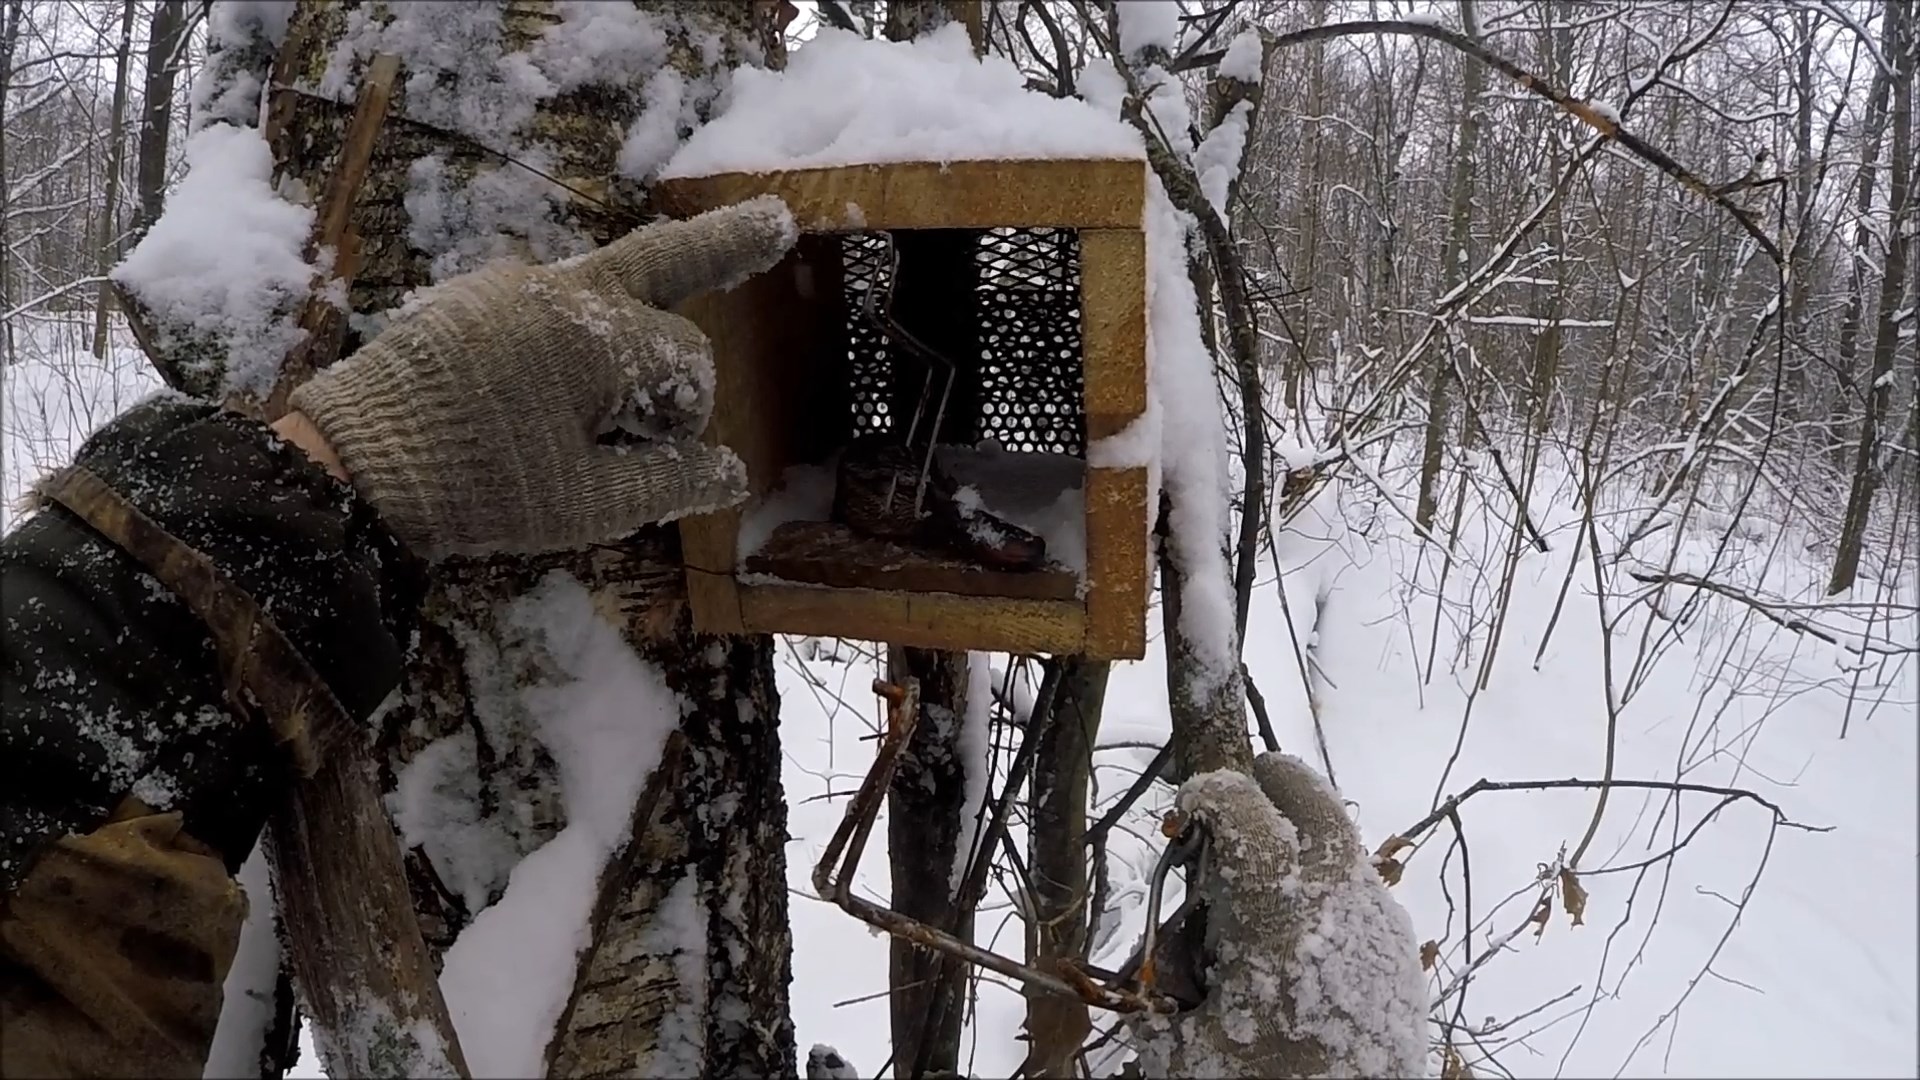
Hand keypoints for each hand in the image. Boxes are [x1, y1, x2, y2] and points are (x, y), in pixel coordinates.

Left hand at [288, 196, 796, 557]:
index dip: (690, 411)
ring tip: (676, 305)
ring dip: (643, 303)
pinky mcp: (470, 305)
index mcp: (596, 333)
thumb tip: (732, 472)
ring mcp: (508, 289)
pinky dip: (577, 330)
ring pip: (601, 284)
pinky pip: (546, 306)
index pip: (687, 358)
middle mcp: (558, 290)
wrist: (349, 469)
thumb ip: (671, 481)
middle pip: (664, 257)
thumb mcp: (590, 502)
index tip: (669, 454)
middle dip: (725, 244)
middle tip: (776, 222)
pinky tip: (570, 371)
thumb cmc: (481, 487)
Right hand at [1132, 753, 1428, 1077]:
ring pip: (1341, 849)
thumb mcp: (1181, 1045)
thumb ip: (1170, 983)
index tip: (1189, 805)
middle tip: (1246, 785)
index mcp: (1280, 916)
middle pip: (1315, 804)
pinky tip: (1291, 939)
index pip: (1247, 809)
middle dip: (1275, 785)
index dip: (1211, 792)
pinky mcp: (1399, 963)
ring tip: (1256, 886)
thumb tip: (1174, 955)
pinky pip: (1358, 899)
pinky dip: (1324, 894)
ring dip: (1300, 843)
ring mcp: (1379, 931)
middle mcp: (1340, 907)